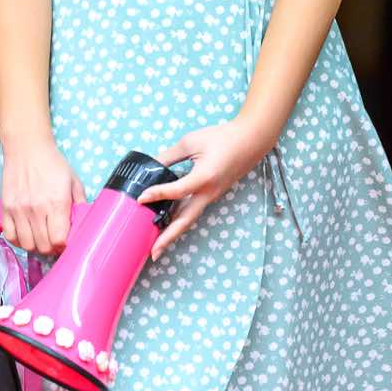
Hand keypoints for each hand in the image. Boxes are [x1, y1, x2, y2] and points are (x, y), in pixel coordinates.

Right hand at [0, 135, 85, 255]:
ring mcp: (19, 209)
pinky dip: (18, 240)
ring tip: (40, 238)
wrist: (27, 147)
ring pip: (26, 244)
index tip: (66, 241)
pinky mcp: (6, 208)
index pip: (59, 240)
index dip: (64, 245)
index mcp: (57, 202)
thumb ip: (80, 204)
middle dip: (51, 248)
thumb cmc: (52, 163)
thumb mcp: (73, 181)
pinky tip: (26, 234)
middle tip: (54, 242)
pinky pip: (10, 235)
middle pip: (43, 246)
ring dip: (35, 246)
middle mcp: (37, 208)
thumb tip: (85, 223)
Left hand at [139, 116, 268, 259]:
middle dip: (168, 238)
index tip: (140, 198)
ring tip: (157, 246)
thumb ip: (169, 156)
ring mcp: (211, 196)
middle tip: (153, 253)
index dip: (156, 194)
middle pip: (186, 220)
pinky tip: (168, 223)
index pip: (176, 191)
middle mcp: (209, 193)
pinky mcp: (212, 195)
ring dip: (173, 232)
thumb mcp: (191, 142)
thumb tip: (150, 167)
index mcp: (204, 177)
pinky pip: (194, 211)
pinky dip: (180, 220)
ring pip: (190, 218)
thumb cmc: (223, 138)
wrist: (251, 141)